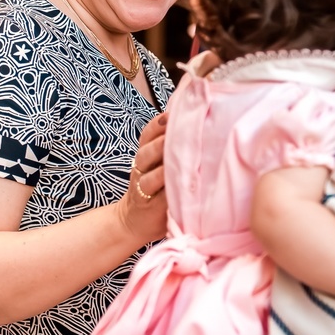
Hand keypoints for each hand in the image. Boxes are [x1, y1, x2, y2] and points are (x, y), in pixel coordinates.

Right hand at [116, 111, 168, 245]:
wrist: (135, 220)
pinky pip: (158, 199)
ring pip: (148, 177)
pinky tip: (181, 190)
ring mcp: (142, 189)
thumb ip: (172, 148)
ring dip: (161, 170)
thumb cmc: (156, 187)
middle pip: (145, 154)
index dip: (157, 125)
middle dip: (159, 144)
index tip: (172, 114)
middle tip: (175, 135)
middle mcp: (140, 169)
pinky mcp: (150, 207)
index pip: (147, 135)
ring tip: (176, 163)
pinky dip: (168, 194)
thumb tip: (198, 124)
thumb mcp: (158, 164)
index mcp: (145, 155)